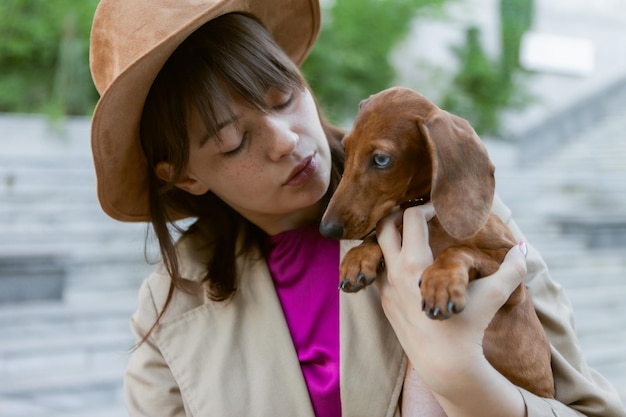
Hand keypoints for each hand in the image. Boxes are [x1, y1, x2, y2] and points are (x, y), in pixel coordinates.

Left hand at [375, 205, 527, 416]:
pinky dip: (390, 261)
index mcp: (415, 263)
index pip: (411, 218)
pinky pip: (380, 272)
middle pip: (384, 228)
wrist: (445, 365)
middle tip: (419, 216)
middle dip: (399, 215)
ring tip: (412, 236)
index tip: (440, 210)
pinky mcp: (385, 303)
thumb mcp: (494, 294)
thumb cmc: (469, 327)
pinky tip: (410, 264)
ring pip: (377, 250)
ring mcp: (386, 288)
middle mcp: (395, 273)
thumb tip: (523, 251)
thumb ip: (511, 269)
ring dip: (391, 239)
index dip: (426, 207)